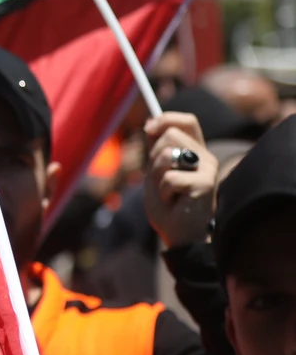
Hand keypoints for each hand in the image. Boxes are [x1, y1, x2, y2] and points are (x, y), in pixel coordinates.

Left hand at [142, 112, 217, 249]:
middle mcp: (205, 157)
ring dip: (156, 176)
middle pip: (170, 134)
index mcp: (195, 152)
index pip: (187, 121)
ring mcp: (207, 169)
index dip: (166, 119)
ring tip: (167, 192)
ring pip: (167, 154)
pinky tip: (174, 203)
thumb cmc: (168, 206)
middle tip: (160, 180)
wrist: (179, 235)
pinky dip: (162, 193)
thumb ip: (156, 151)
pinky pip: (168, 178)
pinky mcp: (205, 184)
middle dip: (153, 157)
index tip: (148, 128)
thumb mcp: (156, 174)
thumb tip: (150, 124)